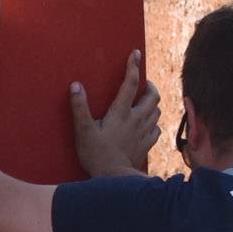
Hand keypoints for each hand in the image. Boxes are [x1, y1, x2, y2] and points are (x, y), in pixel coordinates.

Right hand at [71, 51, 159, 176]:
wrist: (115, 177)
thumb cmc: (96, 154)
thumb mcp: (84, 130)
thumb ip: (80, 108)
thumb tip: (76, 85)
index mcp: (121, 112)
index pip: (131, 83)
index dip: (133, 66)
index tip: (135, 53)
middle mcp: (136, 119)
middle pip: (153, 96)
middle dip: (150, 86)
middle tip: (144, 83)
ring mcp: (144, 132)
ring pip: (157, 111)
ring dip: (153, 103)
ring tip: (145, 102)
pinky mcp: (147, 145)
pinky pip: (156, 128)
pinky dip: (154, 122)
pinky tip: (147, 124)